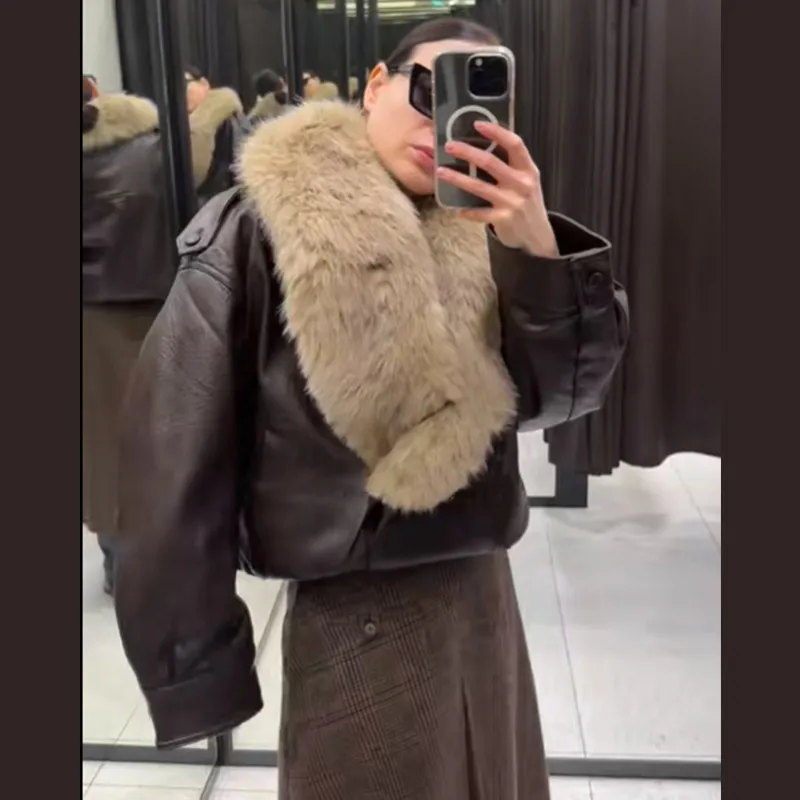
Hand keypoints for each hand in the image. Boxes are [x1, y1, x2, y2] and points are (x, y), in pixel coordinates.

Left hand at [436, 121, 558, 257]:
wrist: (537, 235)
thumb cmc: (527, 203)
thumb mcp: (526, 181)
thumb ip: (511, 166)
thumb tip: (484, 146)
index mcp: (528, 169)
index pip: (515, 144)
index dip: (497, 132)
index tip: (478, 124)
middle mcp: (521, 183)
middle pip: (491, 162)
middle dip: (467, 152)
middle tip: (449, 146)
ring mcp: (512, 202)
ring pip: (479, 187)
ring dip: (457, 178)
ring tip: (440, 172)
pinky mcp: (503, 219)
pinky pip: (479, 212)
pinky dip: (466, 210)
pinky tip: (456, 208)